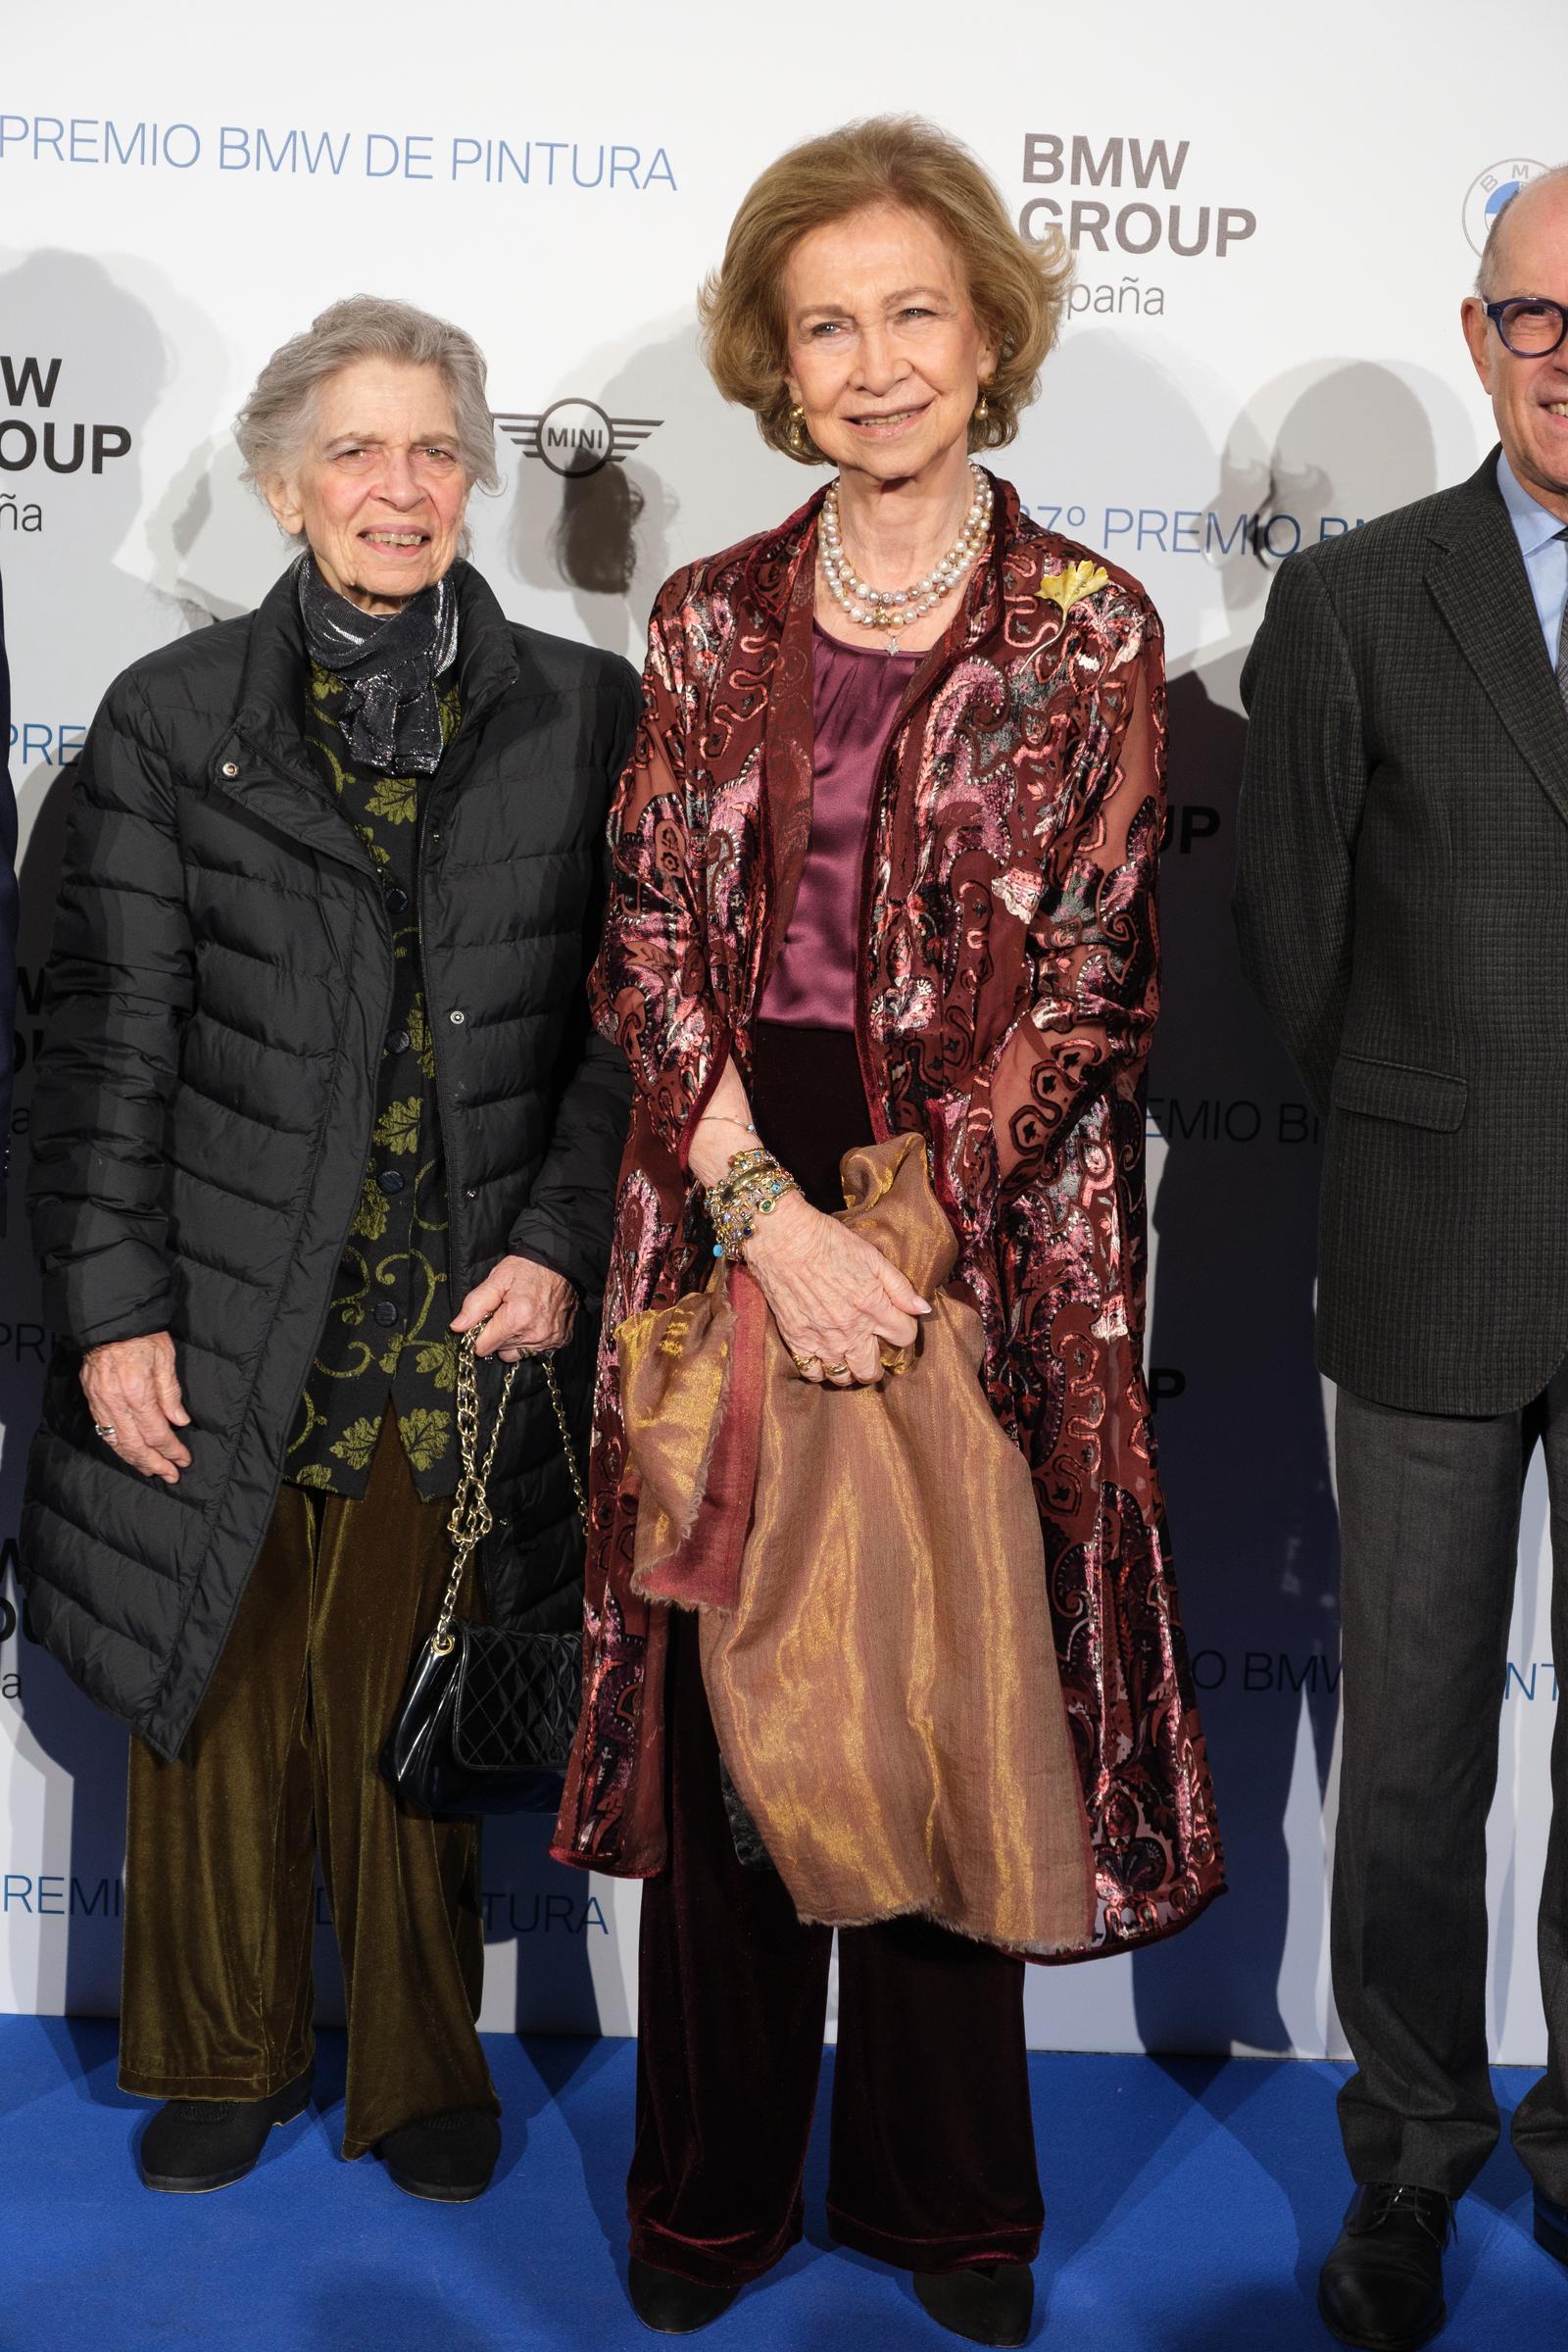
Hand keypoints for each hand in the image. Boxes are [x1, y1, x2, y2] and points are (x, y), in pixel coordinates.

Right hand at [80, 1333, 191, 1483]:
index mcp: (137, 1391)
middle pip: (136, 1445)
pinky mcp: (91, 1399)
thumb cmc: (141, 1334)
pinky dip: (118, 1446)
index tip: (184, 1459)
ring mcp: (100, 1402)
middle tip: (171, 1475)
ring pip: (117, 1442)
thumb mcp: (165, 1357)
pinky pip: (104, 1431)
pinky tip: (129, 1453)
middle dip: (154, 1463)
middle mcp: (115, 1402)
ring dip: (135, 1460)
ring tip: (151, 1471)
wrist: (109, 1320)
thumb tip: (180, 1422)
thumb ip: (171, 1393)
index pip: (156, 1432)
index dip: (171, 1450)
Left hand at [452, 1255, 577, 1362]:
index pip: (483, 1347)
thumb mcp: (496, 1279)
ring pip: (516, 1354)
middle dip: (497, 1335)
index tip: (485, 1320)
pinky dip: (531, 1340)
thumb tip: (457, 1327)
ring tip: (519, 1317)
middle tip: (504, 1313)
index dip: (479, 1333)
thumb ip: (475, 1304)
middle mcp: (535, 1334)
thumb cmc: (527, 1268)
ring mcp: (550, 1339)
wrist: (560, 1262)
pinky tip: (533, 1321)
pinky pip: (535, 1351)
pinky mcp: (561, 1340)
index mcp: (516, 1319)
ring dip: (513, 1340)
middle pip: (500, 1351)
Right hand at [742, 1191, 930, 1385]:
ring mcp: (822, 1340)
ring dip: (849, 1371)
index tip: (897, 1325)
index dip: (905, 1331)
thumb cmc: (828, 1241)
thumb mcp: (872, 1256)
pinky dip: (820, 1370)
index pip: (904, 1336)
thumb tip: (923, 1309)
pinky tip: (822, 1358)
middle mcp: (850, 1331)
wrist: (783, 1240)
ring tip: (849, 1359)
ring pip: (843, 1377)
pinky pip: (812, 1372)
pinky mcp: (797, 1341)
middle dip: (877, 1365)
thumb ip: (899, 1286)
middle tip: (873, 1354)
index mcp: (873, 1307)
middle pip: (872, 1370)